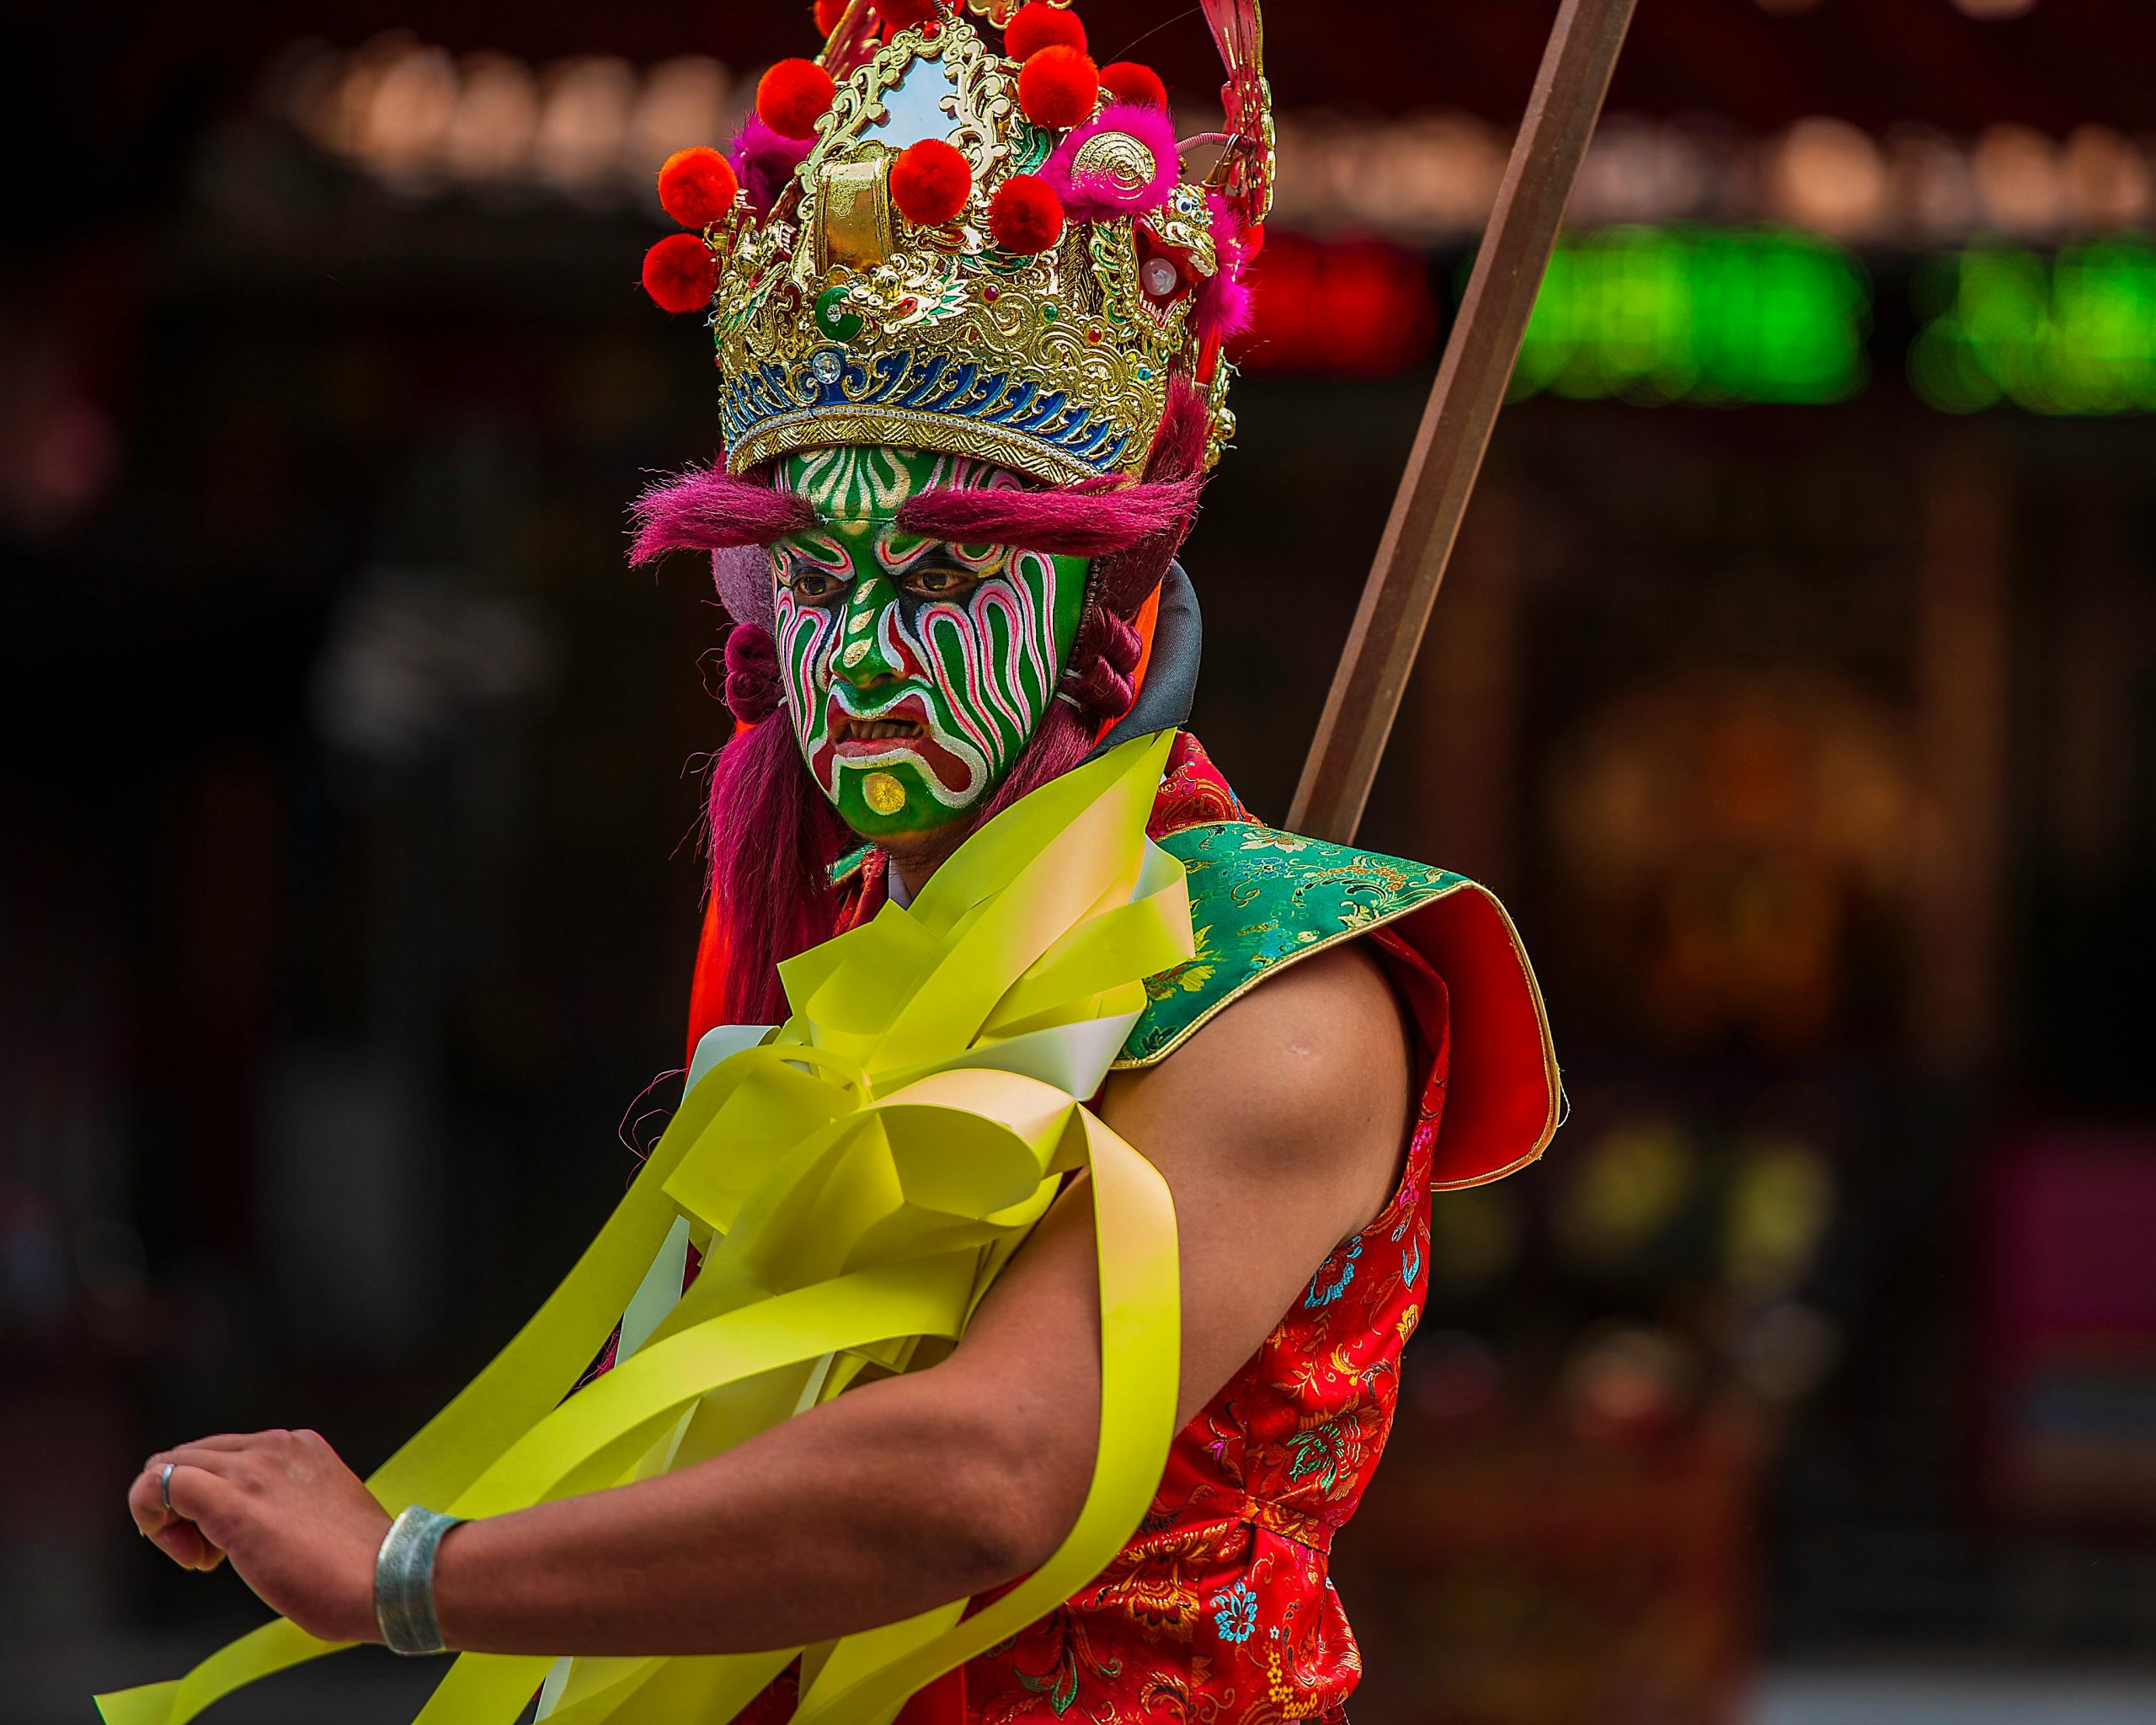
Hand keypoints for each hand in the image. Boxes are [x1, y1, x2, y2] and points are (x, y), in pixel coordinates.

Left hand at [129, 1429, 390, 1645]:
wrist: (385, 1579)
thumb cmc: (360, 1567)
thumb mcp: (321, 1513)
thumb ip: (287, 1504)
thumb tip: (257, 1530)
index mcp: (299, 1446)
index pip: (223, 1455)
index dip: (210, 1498)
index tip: (226, 1544)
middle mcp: (275, 1445)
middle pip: (190, 1456)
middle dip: (184, 1506)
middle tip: (207, 1554)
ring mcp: (253, 1468)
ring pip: (168, 1465)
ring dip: (169, 1516)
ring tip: (202, 1557)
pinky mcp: (231, 1500)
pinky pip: (157, 1484)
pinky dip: (150, 1514)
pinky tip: (186, 1553)